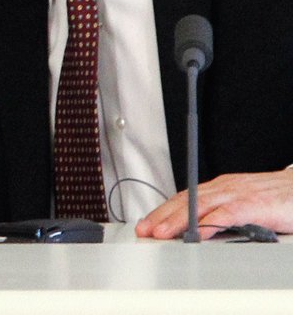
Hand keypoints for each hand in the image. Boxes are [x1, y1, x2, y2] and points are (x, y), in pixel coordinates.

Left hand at [135, 169, 292, 238]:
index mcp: (220, 187)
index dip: (163, 211)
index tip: (146, 224)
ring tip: (162, 233)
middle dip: (162, 216)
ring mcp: (238, 194)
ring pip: (200, 206)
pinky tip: (197, 233)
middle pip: (185, 201)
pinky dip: (210, 223)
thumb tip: (202, 230)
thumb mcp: (244, 204)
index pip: (184, 198)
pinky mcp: (253, 205)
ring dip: (178, 221)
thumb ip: (223, 214)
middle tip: (144, 231)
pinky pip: (227, 214)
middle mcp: (224, 188)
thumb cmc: (276, 198)